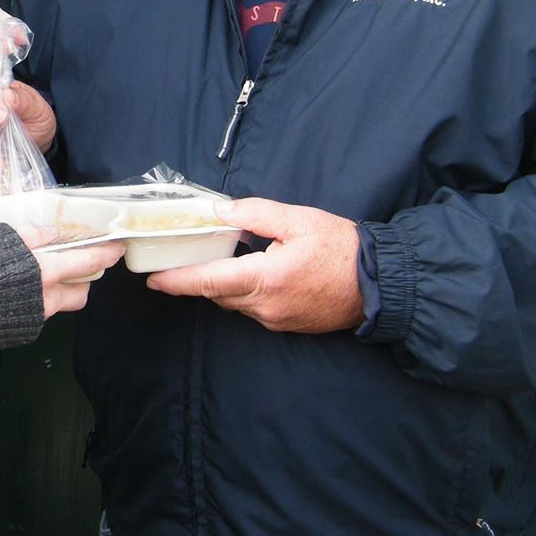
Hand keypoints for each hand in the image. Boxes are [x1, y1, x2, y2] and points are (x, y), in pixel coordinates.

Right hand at [16, 224, 124, 317]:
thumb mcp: (7, 240)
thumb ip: (33, 235)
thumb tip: (50, 232)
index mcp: (46, 272)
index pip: (88, 263)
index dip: (106, 255)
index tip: (117, 249)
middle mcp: (47, 296)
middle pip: (81, 292)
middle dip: (82, 279)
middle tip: (74, 263)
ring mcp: (36, 313)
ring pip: (62, 302)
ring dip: (60, 289)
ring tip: (45, 273)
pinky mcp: (24, 324)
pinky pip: (41, 309)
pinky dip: (40, 296)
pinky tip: (26, 285)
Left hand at [146, 198, 363, 333]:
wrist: (382, 283)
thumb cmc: (342, 248)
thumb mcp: (298, 220)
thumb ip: (256, 213)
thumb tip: (221, 211)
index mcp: (266, 280)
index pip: (210, 282)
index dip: (178, 281)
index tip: (153, 279)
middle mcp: (267, 307)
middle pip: (218, 294)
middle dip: (195, 279)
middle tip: (175, 261)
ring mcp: (277, 320)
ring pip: (236, 303)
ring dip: (222, 284)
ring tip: (213, 260)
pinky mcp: (288, 325)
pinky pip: (254, 309)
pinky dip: (243, 291)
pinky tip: (247, 272)